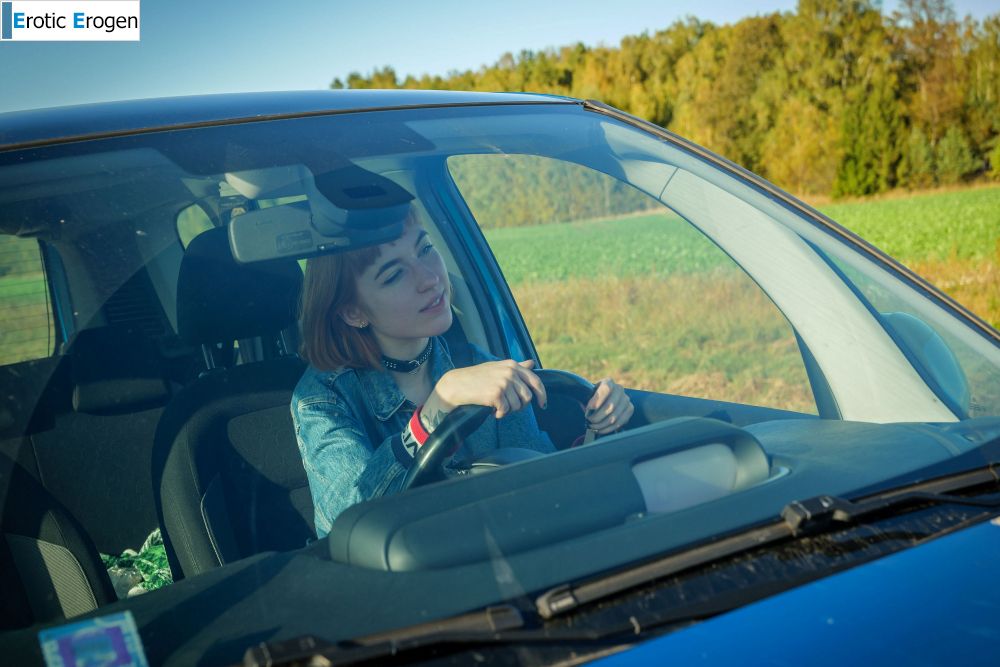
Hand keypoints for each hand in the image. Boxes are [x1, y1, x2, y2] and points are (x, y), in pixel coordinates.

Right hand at [426, 359, 546, 422]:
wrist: (457, 384)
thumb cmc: (478, 377)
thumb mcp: (499, 368)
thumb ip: (516, 367)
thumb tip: (532, 363)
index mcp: (512, 365)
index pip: (536, 381)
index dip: (542, 394)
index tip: (543, 405)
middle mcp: (510, 372)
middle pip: (527, 397)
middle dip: (520, 406)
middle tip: (509, 407)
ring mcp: (503, 382)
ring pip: (517, 406)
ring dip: (508, 410)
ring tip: (497, 407)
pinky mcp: (496, 394)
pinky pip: (506, 410)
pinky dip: (500, 414)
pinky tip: (492, 411)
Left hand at [585, 378, 633, 434]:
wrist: (601, 401)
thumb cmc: (593, 398)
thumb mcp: (588, 394)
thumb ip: (589, 399)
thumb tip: (590, 409)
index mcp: (608, 382)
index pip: (606, 389)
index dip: (598, 400)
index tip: (589, 409)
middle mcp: (619, 389)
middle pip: (611, 406)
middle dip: (598, 416)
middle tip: (589, 421)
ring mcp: (626, 399)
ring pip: (614, 416)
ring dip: (601, 424)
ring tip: (592, 427)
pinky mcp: (630, 409)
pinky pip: (620, 422)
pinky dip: (608, 428)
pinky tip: (599, 430)